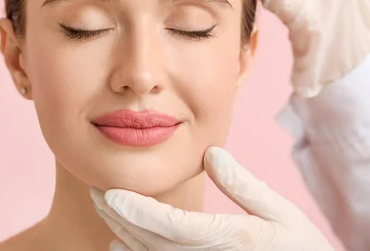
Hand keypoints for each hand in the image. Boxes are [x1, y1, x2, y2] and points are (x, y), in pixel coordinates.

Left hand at [91, 147, 332, 250]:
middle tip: (97, 193)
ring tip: (104, 210)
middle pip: (153, 242)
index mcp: (229, 239)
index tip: (110, 195)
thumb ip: (244, 186)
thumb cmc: (297, 247)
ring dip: (124, 234)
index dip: (137, 211)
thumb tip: (211, 153)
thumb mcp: (280, 213)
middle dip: (120, 217)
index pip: (171, 227)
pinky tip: (118, 244)